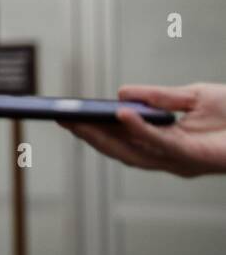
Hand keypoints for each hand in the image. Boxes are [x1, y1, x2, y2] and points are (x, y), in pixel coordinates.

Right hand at [62, 82, 225, 177]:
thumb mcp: (193, 96)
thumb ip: (159, 96)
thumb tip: (122, 94)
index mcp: (165, 144)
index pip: (120, 140)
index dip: (92, 130)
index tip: (66, 116)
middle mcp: (167, 158)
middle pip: (118, 149)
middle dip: (87, 134)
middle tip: (60, 118)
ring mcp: (178, 161)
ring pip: (131, 151)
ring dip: (102, 135)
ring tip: (79, 118)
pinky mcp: (194, 158)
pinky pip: (159, 144)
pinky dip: (137, 130)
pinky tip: (119, 114)